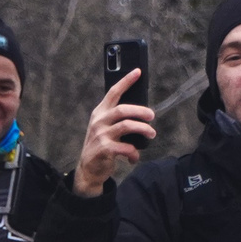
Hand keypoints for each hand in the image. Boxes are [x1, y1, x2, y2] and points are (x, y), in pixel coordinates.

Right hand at [73, 71, 156, 196]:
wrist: (88, 169)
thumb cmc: (101, 145)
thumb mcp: (104, 128)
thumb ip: (117, 118)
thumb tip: (141, 112)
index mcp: (100, 112)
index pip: (113, 92)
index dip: (126, 81)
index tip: (138, 72)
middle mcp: (99, 121)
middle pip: (123, 109)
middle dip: (141, 111)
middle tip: (152, 116)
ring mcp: (101, 135)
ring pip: (127, 126)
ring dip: (143, 129)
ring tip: (151, 134)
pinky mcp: (104, 149)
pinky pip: (126, 147)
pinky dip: (134, 153)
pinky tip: (134, 157)